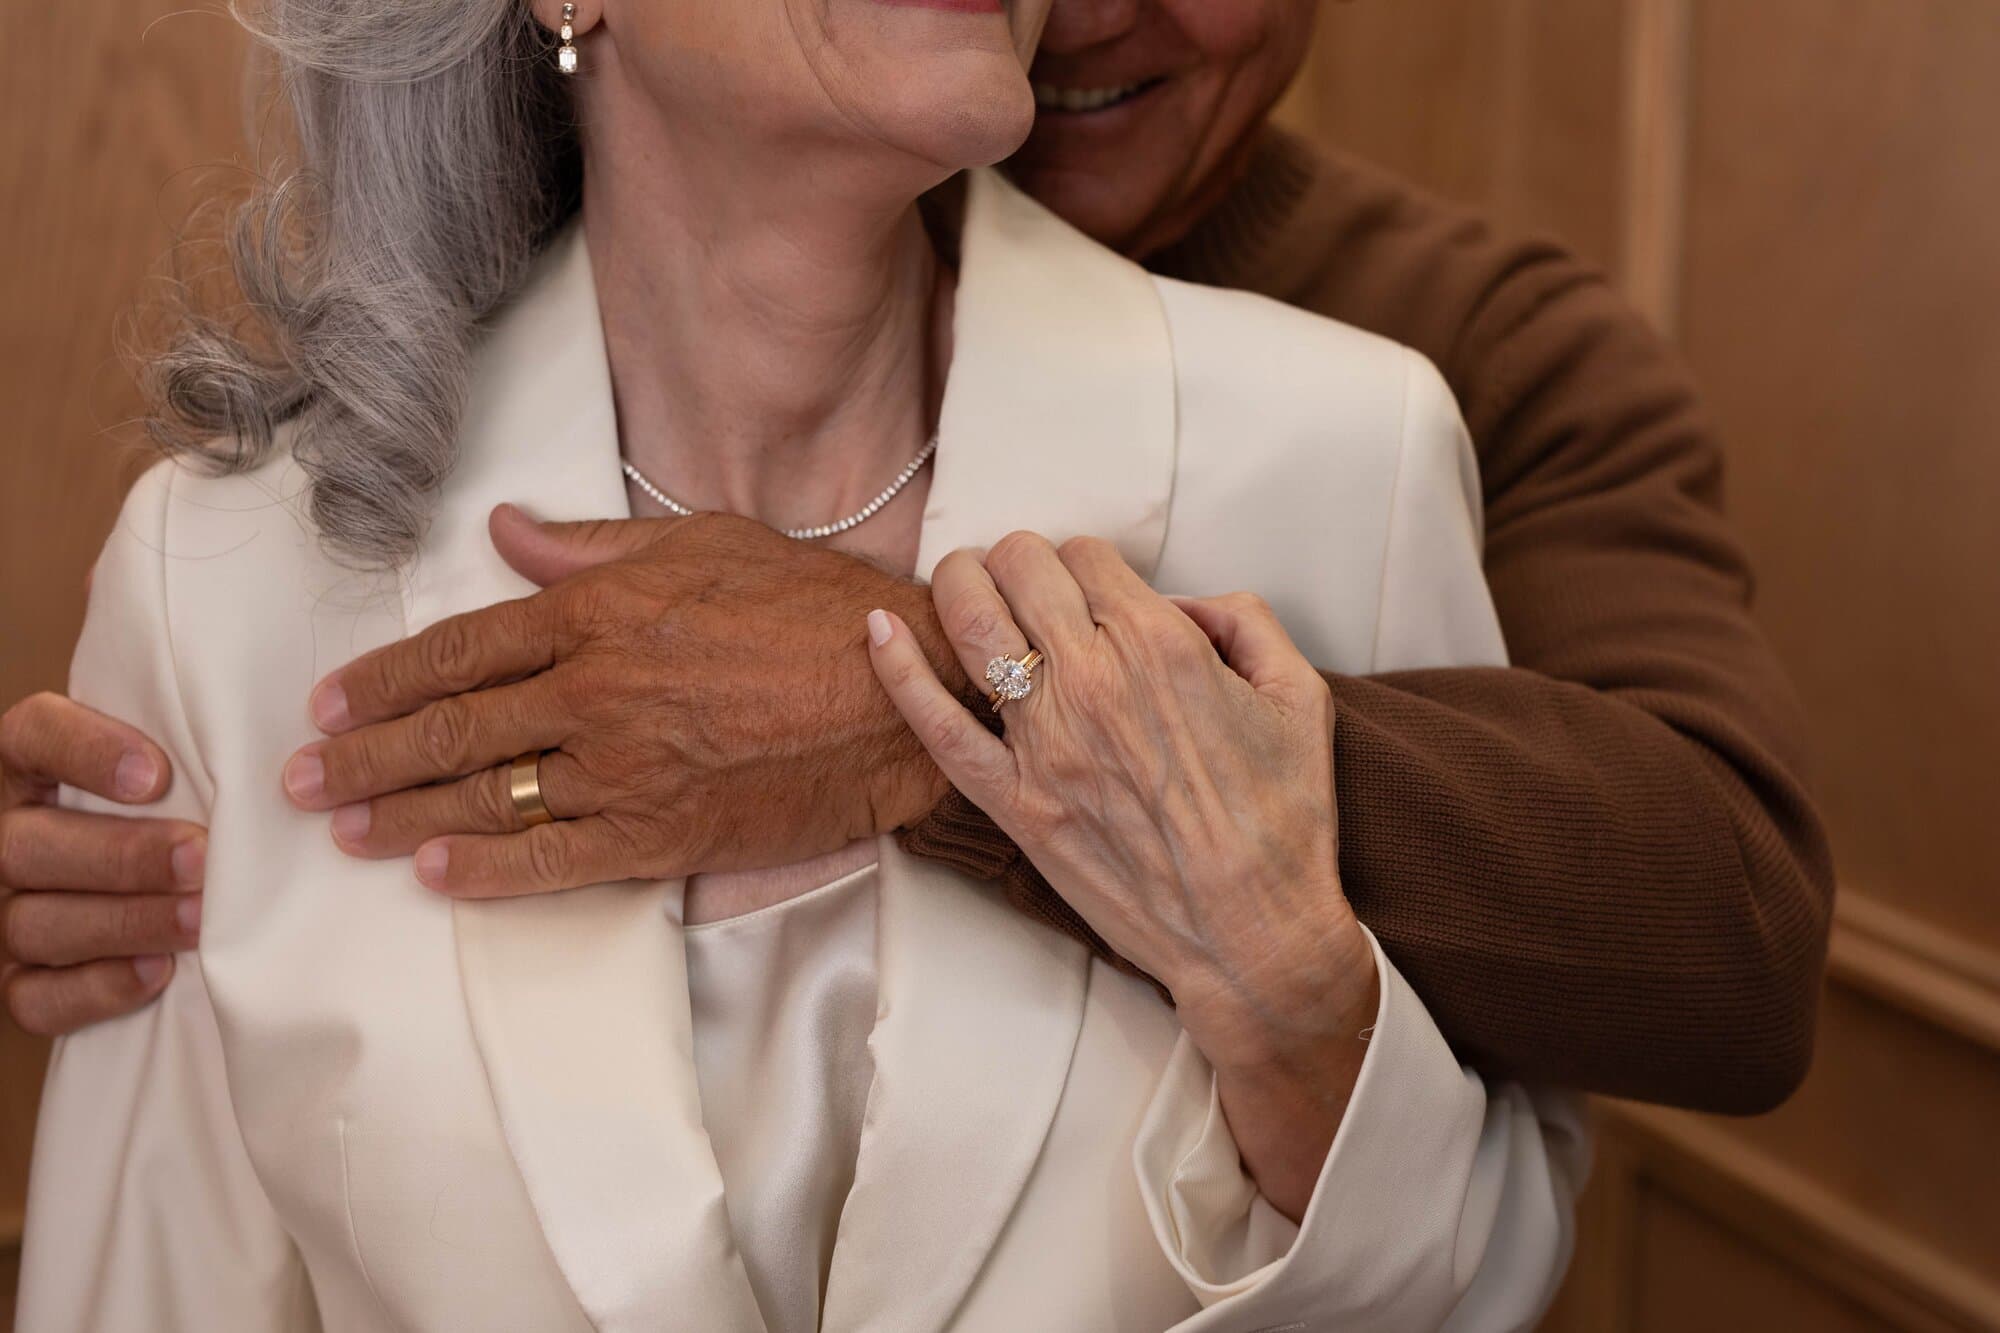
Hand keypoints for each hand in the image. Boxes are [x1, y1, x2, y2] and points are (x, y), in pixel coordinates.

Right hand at [1, 694, 204, 1034]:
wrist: (138, 887)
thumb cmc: (171, 813)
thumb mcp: (167, 769)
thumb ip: (189, 755)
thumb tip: (276, 751)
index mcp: (28, 767)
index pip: (35, 736)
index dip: (86, 752)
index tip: (157, 775)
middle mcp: (2, 837)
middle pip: (31, 844)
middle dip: (123, 855)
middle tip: (200, 857)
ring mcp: (1, 914)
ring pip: (36, 922)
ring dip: (124, 922)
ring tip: (198, 920)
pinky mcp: (16, 982)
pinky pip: (36, 997)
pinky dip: (97, 988)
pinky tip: (157, 971)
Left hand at [283, 505, 964, 896]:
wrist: (901, 693)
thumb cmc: (812, 609)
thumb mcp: (703, 543)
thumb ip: (593, 546)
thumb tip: (507, 534)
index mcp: (599, 614)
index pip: (462, 650)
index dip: (386, 681)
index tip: (330, 705)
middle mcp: (596, 692)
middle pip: (454, 730)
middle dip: (366, 758)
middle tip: (302, 783)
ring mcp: (626, 770)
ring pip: (489, 799)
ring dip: (403, 816)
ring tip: (347, 831)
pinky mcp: (664, 835)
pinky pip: (556, 861)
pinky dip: (489, 871)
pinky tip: (437, 873)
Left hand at [864, 532, 1376, 1219]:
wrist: (1251, 935)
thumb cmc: (1283, 820)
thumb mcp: (1300, 695)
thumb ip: (1244, 621)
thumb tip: (1183, 601)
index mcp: (1161, 646)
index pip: (1086, 553)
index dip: (1087, 562)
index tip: (1091, 587)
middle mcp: (1093, 679)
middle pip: (1020, 567)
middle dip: (1021, 560)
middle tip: (1027, 581)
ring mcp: (1043, 740)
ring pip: (970, 618)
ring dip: (960, 583)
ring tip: (965, 582)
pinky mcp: (1011, 800)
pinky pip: (935, 722)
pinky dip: (899, 669)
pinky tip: (878, 630)